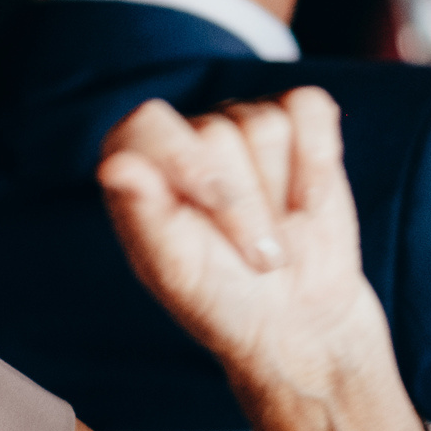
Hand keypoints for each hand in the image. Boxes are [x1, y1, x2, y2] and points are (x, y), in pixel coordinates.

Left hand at [99, 91, 421, 430]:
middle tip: (256, 259)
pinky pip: (309, 108)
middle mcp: (189, 139)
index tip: (207, 204)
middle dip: (245, 204)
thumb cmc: (225, 299)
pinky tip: (308, 203)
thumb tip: (114, 166)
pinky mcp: (299, 126)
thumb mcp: (177, 270)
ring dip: (280, 191)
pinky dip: (316, 157)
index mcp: (143, 167)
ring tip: (277, 239)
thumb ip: (144, 215)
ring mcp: (245, 128)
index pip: (148, 124)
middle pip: (218, 130)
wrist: (298, 322)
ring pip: (266, 122)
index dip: (182, 157)